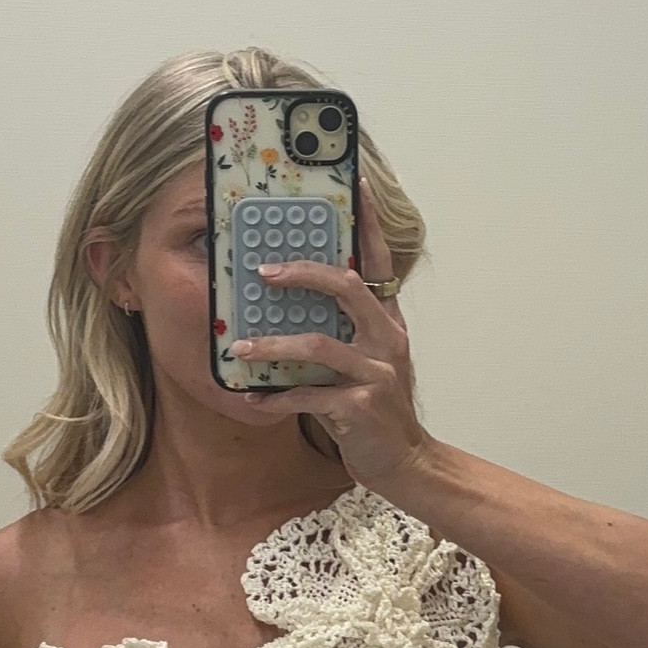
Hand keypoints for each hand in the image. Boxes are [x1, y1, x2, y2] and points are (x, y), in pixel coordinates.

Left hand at [233, 176, 431, 486]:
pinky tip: (251, 398)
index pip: (377, 263)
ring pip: (318, 346)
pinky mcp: (359, 408)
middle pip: (345, 287)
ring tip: (239, 346)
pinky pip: (307, 396)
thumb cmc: (380, 413)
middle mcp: (386, 340)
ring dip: (273, 344)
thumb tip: (298, 310)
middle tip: (263, 272)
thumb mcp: (371, 363)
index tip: (352, 183)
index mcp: (388, 324)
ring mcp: (376, 373)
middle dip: (302, 273)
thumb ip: (345, 335)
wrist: (408, 464)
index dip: (366, 223)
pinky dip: (275, 398)